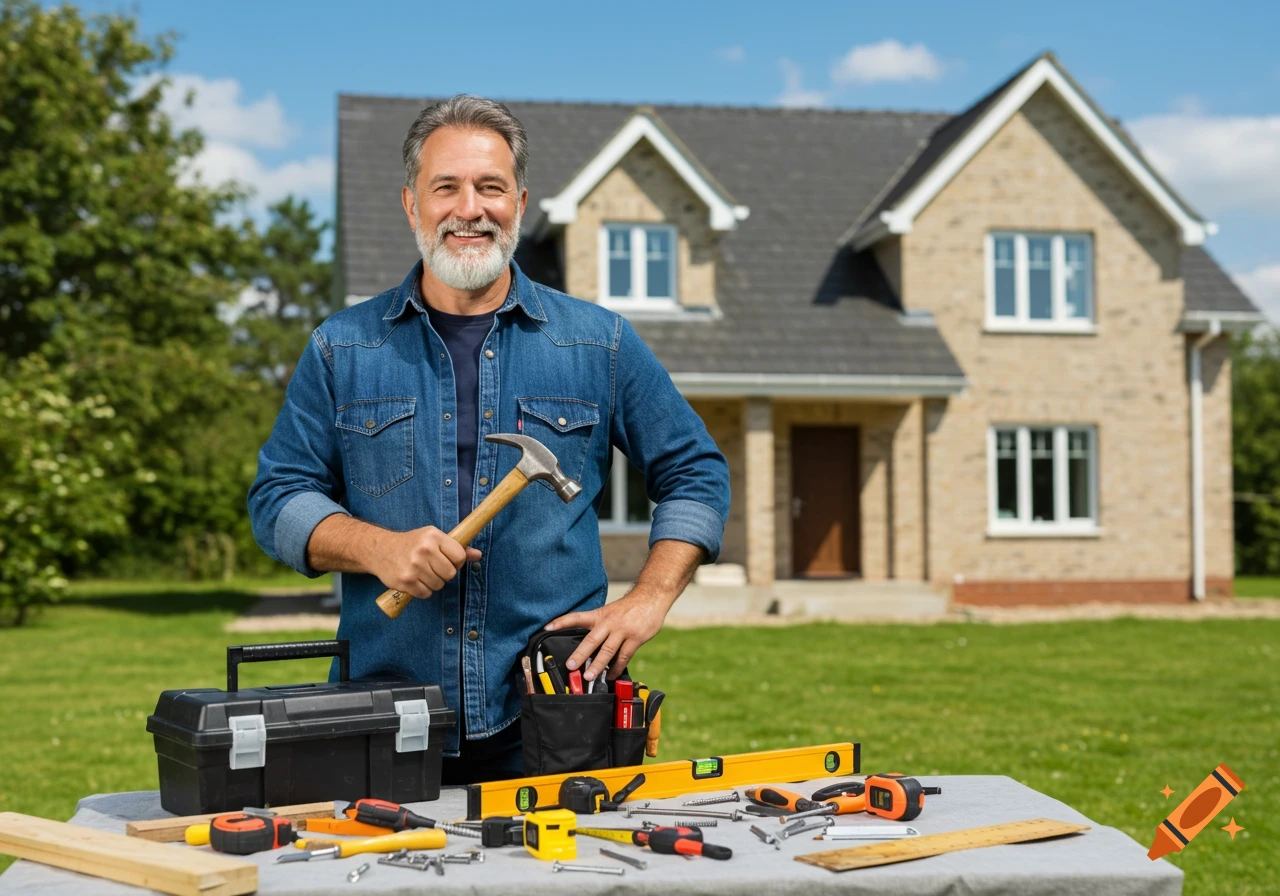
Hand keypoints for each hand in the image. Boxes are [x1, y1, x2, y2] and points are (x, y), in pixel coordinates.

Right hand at [373, 525, 481, 598]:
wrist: (380, 549)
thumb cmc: (411, 544)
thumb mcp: (433, 539)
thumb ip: (457, 548)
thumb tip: (478, 555)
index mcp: (433, 536)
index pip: (459, 557)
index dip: (456, 562)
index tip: (446, 560)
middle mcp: (424, 550)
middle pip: (450, 574)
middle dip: (444, 574)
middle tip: (433, 568)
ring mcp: (414, 566)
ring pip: (439, 585)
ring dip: (433, 583)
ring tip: (423, 573)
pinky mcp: (405, 581)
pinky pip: (426, 594)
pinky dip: (423, 591)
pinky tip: (415, 580)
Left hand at [546, 588, 669, 681]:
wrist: (651, 597)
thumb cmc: (629, 607)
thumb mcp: (611, 611)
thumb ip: (600, 626)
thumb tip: (588, 645)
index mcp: (600, 615)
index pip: (576, 617)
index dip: (561, 622)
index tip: (547, 628)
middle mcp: (609, 622)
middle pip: (591, 640)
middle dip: (580, 654)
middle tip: (570, 666)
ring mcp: (623, 631)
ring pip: (607, 651)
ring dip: (598, 665)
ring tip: (589, 677)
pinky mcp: (635, 638)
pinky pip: (624, 657)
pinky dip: (616, 668)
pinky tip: (611, 675)